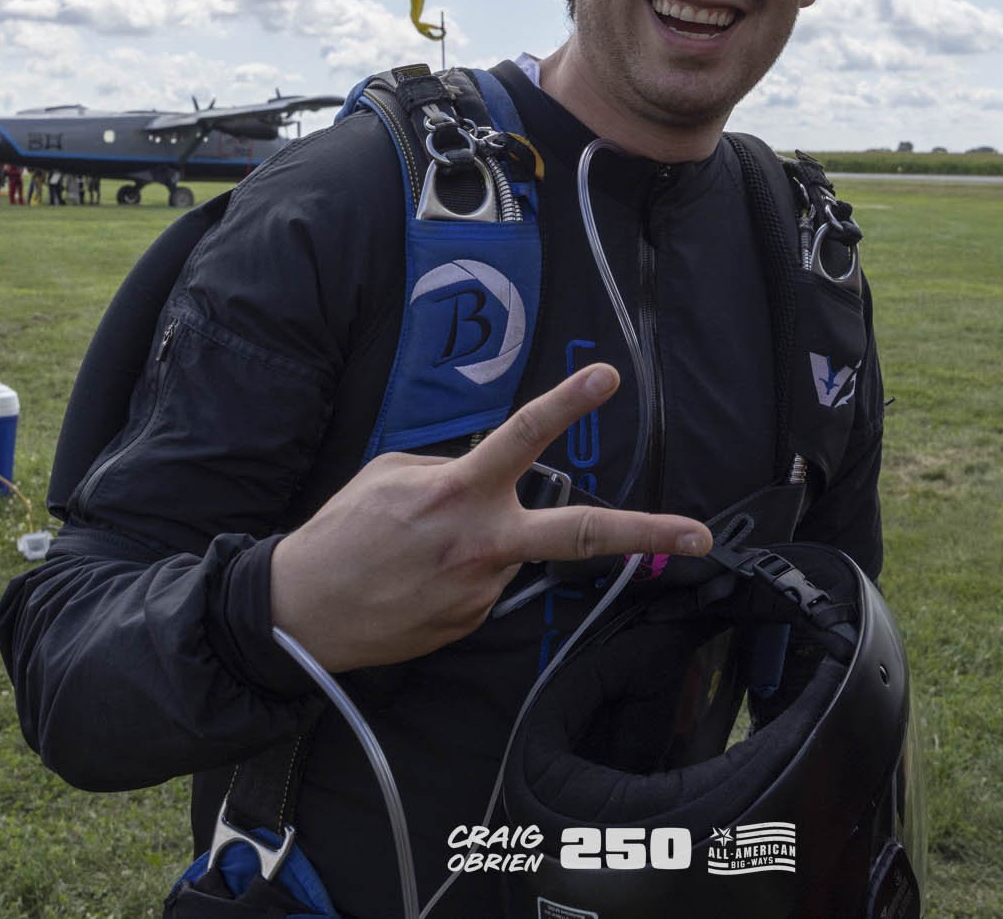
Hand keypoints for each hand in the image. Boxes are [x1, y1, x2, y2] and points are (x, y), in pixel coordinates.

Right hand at [270, 363, 709, 672]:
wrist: (301, 615)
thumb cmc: (342, 534)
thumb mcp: (390, 475)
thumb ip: (450, 468)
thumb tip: (487, 475)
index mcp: (458, 493)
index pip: (523, 438)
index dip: (568, 403)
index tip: (607, 378)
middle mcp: (482, 544)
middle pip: (582, 535)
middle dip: (648, 533)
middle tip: (701, 535)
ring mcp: (482, 591)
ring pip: (510, 554)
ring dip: (482, 547)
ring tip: (417, 557)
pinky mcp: (472, 624)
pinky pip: (484, 586)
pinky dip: (463, 575)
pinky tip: (418, 580)